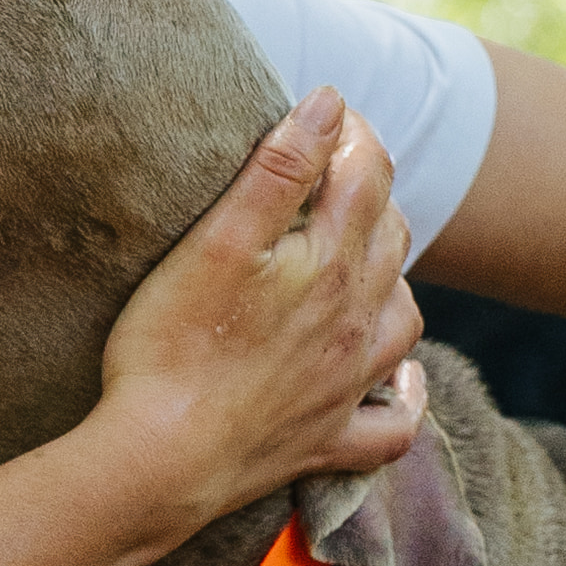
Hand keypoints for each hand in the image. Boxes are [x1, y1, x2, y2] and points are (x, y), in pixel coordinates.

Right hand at [89, 89, 428, 539]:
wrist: (160, 461)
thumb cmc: (173, 346)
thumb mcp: (219, 240)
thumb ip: (280, 167)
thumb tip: (331, 104)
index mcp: (331, 265)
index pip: (368, 175)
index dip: (353, 133)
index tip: (326, 112)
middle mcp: (357, 324)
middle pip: (392, 237)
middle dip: (371, 193)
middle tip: (330, 173)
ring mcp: (348, 386)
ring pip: (405, 318)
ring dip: (392, 278)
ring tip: (360, 260)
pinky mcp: (328, 439)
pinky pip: (395, 422)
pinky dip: (405, 394)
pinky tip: (397, 378)